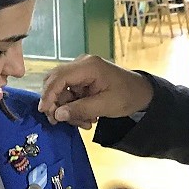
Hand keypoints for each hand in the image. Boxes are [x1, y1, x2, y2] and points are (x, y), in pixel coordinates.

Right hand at [38, 55, 153, 128]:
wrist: (143, 93)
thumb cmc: (128, 96)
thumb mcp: (106, 106)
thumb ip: (80, 109)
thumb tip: (57, 114)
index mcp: (88, 66)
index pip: (59, 77)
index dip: (49, 94)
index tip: (45, 111)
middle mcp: (82, 65)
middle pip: (56, 83)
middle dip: (58, 104)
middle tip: (61, 122)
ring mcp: (82, 72)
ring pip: (62, 91)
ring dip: (69, 109)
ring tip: (86, 123)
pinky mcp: (84, 80)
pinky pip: (71, 94)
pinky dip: (75, 107)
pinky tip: (88, 118)